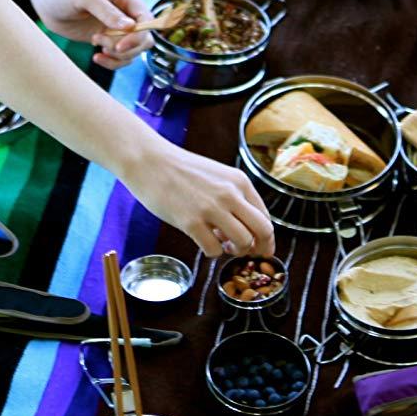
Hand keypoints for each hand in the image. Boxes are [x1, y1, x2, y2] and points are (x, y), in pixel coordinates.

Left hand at [34, 0, 151, 69]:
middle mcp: (127, 12)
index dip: (138, 36)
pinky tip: (96, 57)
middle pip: (144, 39)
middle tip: (99, 41)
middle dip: (125, 47)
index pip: (146, 20)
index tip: (119, 46)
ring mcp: (119, 28)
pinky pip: (121, 58)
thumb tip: (130, 27)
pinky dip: (112, 62)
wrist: (46, 3)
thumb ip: (107, 11)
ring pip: (134, 51)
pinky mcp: (109, 40)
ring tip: (94, 43)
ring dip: (117, 55)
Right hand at [129, 138, 274, 258]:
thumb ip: (234, 198)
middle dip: (259, 248)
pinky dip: (213, 252)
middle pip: (262, 231)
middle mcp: (230, 194)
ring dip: (235, 251)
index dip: (266, 238)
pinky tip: (205, 243)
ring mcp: (211, 208)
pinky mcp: (191, 222)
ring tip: (223, 245)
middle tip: (247, 253)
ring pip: (243, 242)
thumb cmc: (182, 170)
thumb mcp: (217, 176)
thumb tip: (245, 229)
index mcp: (240, 182)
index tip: (261, 248)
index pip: (265, 217)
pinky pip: (214, 250)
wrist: (150, 162)